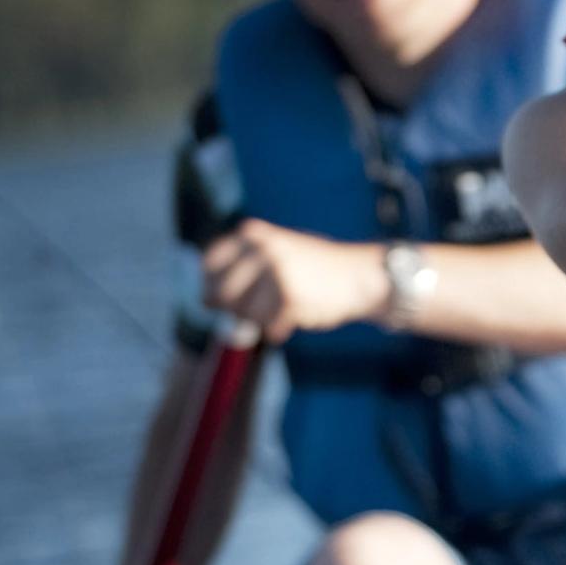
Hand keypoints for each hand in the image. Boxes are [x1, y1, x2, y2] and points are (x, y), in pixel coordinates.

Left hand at [198, 219, 388, 341]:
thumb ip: (242, 269)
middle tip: (258, 310)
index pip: (210, 264)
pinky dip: (278, 329)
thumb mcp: (277, 251)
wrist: (361, 274)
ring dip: (259, 321)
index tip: (223, 298)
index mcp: (253, 235)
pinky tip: (291, 320)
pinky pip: (270, 326)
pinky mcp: (291, 297)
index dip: (212, 286)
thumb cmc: (316, 267)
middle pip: (223, 293)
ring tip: (279, 313)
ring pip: (246, 313)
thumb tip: (204, 300)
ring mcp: (276, 272)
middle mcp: (262, 249)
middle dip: (235, 308)